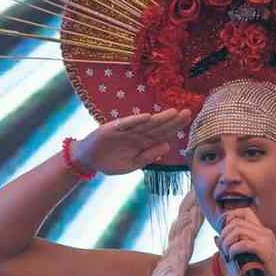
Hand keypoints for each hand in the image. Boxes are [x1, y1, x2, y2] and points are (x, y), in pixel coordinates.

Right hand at [73, 108, 190, 174]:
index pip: (162, 133)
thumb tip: (167, 145)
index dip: (175, 127)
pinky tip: (147, 117)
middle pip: (157, 126)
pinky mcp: (111, 129)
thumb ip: (149, 156)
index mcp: (142, 142)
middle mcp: (136, 134)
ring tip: (173, 112)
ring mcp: (124, 130)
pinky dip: (135, 121)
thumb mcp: (132, 164)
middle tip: (188, 111)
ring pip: (145, 124)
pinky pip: (125, 124)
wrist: (88, 160)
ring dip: (159, 118)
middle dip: (172, 120)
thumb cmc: (110, 162)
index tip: (188, 120)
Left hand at [213, 208, 275, 275]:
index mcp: (262, 231)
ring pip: (238, 230)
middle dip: (224, 232)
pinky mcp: (265, 250)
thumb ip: (232, 246)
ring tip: (226, 253)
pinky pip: (243, 244)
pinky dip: (233, 250)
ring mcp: (266, 240)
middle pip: (237, 221)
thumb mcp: (246, 257)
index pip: (244, 211)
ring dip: (227, 241)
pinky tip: (232, 257)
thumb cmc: (263, 274)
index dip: (229, 216)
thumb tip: (215, 237)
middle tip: (222, 246)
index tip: (221, 230)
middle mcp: (265, 232)